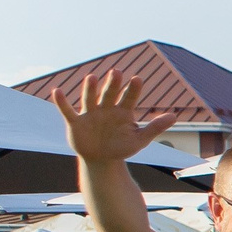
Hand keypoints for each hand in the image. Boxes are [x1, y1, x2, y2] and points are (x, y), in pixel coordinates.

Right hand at [56, 70, 170, 162]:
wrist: (102, 159)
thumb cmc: (122, 147)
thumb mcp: (140, 139)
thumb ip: (155, 127)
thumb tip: (174, 117)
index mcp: (123, 111)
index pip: (129, 97)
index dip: (133, 89)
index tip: (137, 79)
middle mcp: (106, 108)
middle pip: (110, 94)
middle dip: (113, 84)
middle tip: (117, 72)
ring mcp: (90, 114)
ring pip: (90, 99)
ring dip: (91, 89)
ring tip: (92, 78)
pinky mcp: (76, 122)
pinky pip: (67, 111)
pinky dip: (62, 102)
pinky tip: (57, 91)